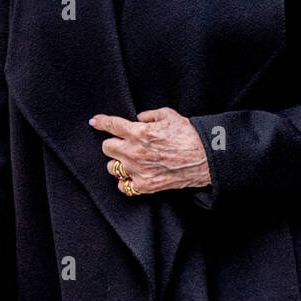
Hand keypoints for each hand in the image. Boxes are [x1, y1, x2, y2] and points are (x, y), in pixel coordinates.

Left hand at [91, 107, 210, 194]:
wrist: (206, 158)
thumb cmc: (190, 135)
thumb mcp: (171, 116)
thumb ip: (150, 115)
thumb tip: (139, 118)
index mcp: (139, 132)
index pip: (111, 125)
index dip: (100, 122)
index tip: (94, 121)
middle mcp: (134, 151)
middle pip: (107, 147)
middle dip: (114, 143)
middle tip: (124, 143)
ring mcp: (137, 170)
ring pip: (112, 167)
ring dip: (119, 162)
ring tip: (132, 159)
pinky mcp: (144, 185)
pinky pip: (123, 186)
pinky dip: (126, 180)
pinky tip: (134, 174)